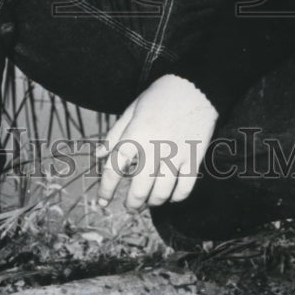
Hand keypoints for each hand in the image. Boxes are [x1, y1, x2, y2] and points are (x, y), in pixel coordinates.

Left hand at [96, 75, 217, 210]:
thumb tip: (99, 155)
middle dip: (132, 203)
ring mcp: (176, 154)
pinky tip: (170, 195)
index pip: (115, 167)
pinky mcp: (194, 158)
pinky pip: (185, 188)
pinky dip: (176, 197)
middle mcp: (154, 147)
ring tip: (149, 201)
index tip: (101, 201)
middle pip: (140, 188)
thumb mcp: (132, 109)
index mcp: (136, 133)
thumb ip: (115, 133)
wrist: (196, 87)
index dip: (105, 188)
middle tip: (129, 207)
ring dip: (153, 202)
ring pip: (163, 192)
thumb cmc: (160, 96)